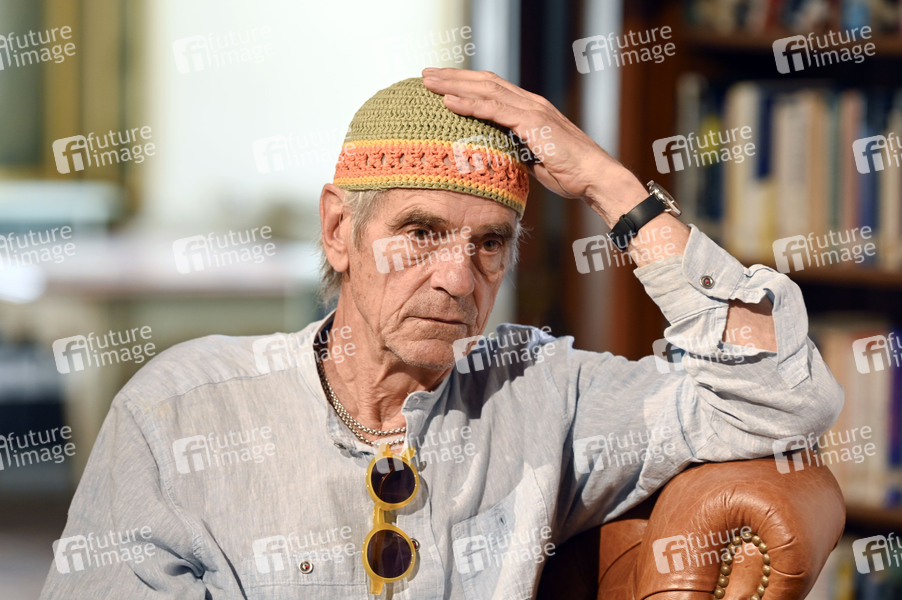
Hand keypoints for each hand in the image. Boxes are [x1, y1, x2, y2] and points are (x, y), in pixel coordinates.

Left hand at [421, 68, 646, 224]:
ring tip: (428, 82)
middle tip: (425, 74)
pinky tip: (448, 101)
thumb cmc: (567, 173)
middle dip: (453, 77)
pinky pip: (494, 109)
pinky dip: (469, 104)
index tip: (441, 83)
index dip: (465, 83)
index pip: (491, 89)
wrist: (594, 177)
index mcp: (529, 109)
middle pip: (484, 82)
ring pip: (485, 90)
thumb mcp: (533, 158)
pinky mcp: (532, 123)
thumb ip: (514, 150)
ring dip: (454, 85)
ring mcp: (531, 110)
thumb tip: (493, 155)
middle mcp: (529, 103)